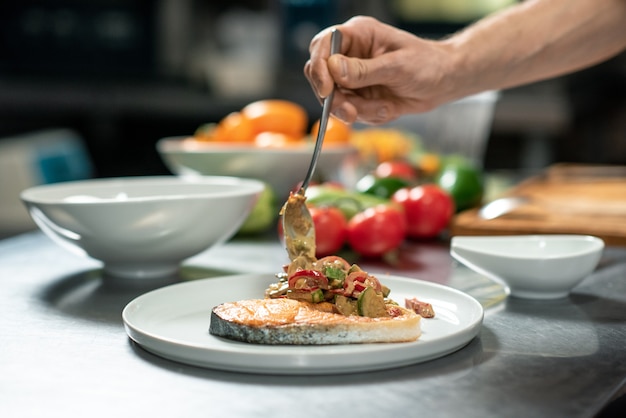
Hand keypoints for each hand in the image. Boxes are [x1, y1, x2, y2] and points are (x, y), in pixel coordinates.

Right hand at [304, 16, 457, 124]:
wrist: (443, 82)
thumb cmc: (427, 64)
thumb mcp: (397, 66)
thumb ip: (364, 70)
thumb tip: (333, 68)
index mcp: (358, 35)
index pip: (322, 46)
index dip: (319, 68)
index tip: (327, 90)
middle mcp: (350, 54)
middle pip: (320, 76)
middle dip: (334, 98)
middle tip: (351, 112)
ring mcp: (352, 77)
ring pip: (334, 99)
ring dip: (357, 110)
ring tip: (383, 108)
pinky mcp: (359, 96)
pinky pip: (350, 112)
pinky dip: (368, 115)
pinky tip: (388, 108)